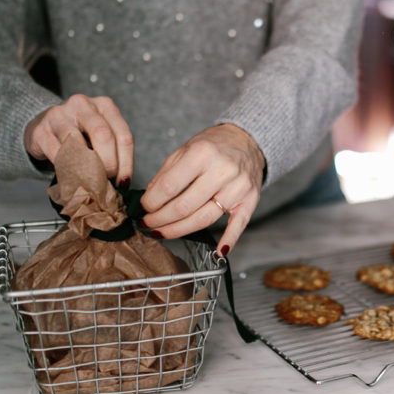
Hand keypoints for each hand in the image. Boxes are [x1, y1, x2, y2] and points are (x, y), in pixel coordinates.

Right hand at [23, 94, 133, 184]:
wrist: (44, 125)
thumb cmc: (79, 133)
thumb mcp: (100, 136)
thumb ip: (113, 152)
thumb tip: (122, 181)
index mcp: (105, 105)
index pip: (124, 136)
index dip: (126, 164)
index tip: (123, 183)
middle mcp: (83, 104)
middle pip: (104, 136)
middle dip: (109, 164)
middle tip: (106, 182)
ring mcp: (59, 115)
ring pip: (79, 145)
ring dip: (87, 169)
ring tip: (90, 183)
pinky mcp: (41, 130)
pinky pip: (57, 154)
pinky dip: (67, 170)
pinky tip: (72, 179)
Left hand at [141, 123, 265, 255]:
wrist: (247, 140)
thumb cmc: (214, 145)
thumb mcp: (185, 149)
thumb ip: (166, 174)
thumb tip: (148, 199)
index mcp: (202, 153)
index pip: (169, 186)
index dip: (151, 202)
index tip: (143, 208)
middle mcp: (222, 170)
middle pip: (185, 206)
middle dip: (161, 219)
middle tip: (148, 224)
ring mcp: (238, 187)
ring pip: (204, 219)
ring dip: (179, 231)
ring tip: (162, 233)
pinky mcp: (250, 200)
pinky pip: (239, 224)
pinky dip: (229, 240)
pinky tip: (218, 252)